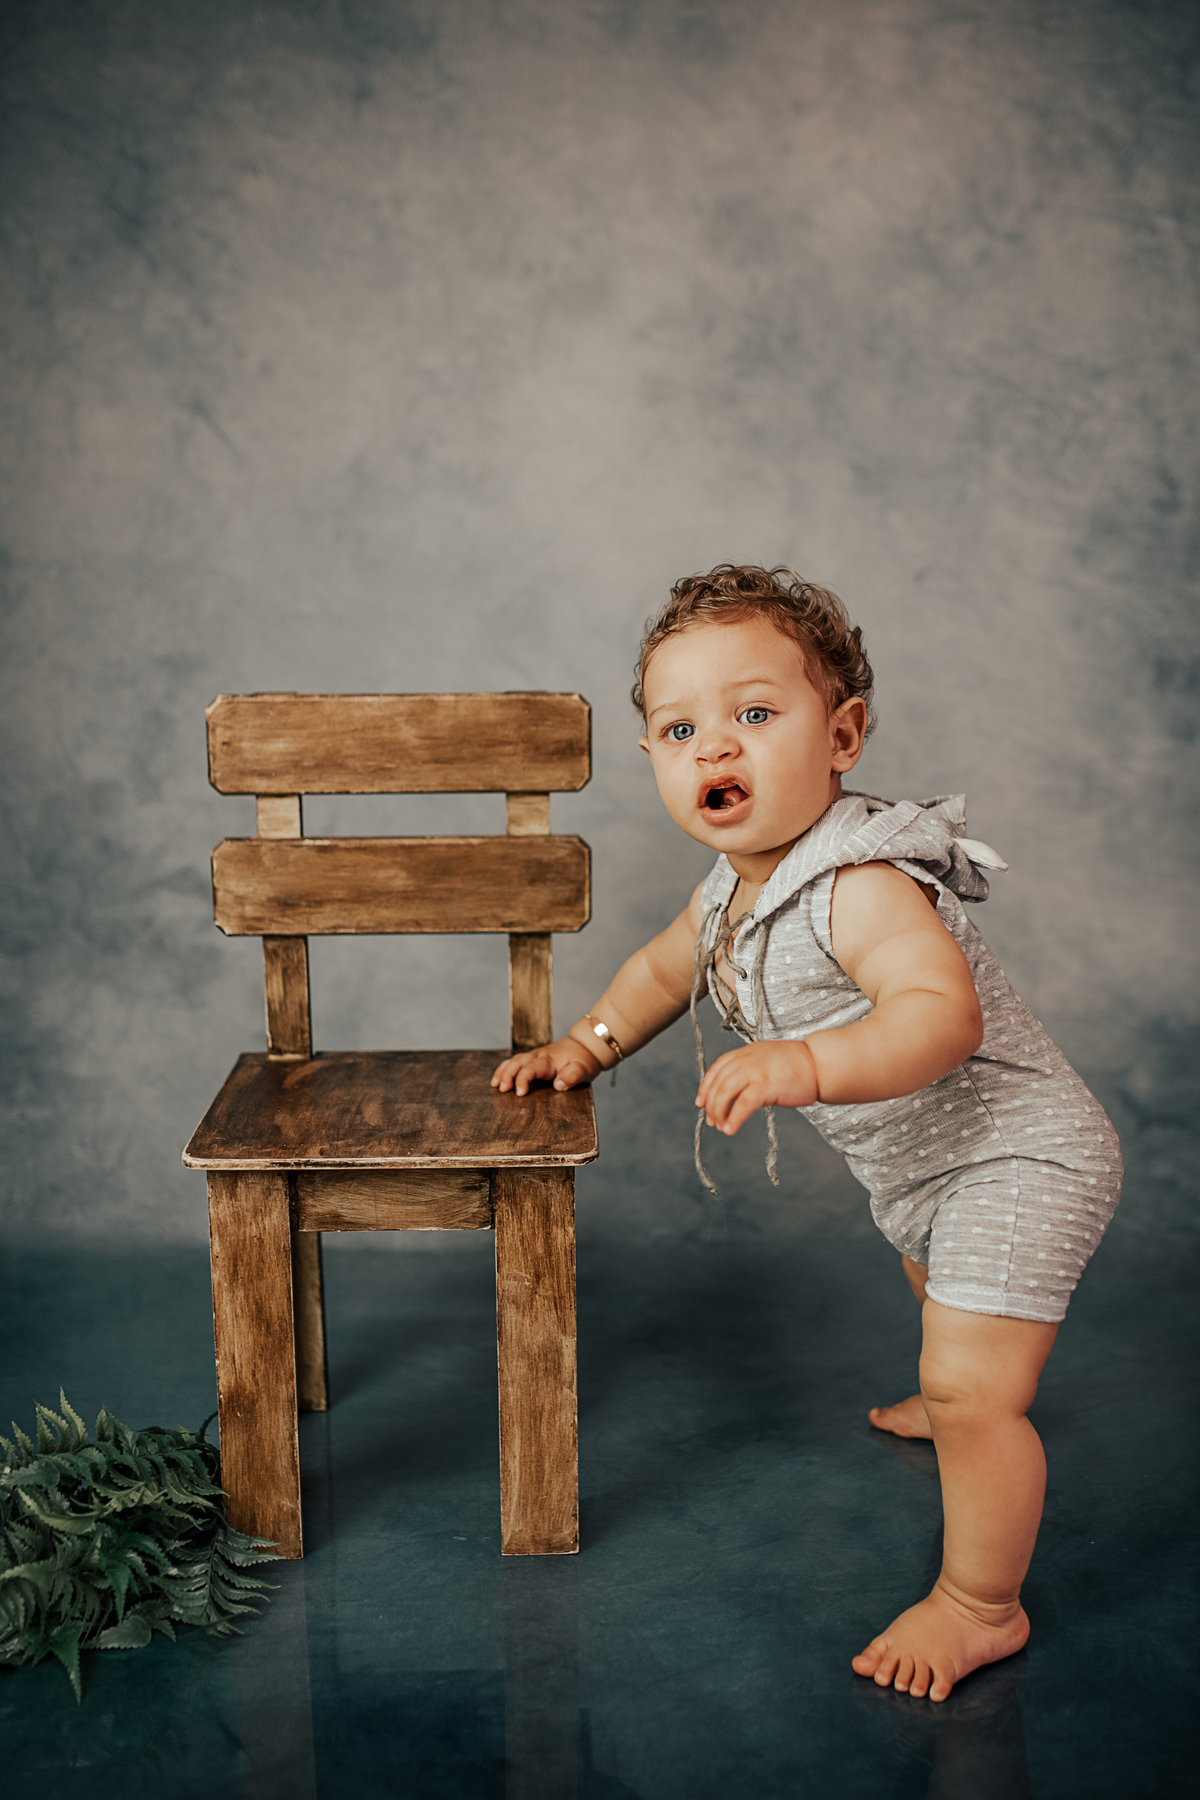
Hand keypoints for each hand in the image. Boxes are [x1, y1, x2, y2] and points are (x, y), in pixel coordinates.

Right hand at [491, 1036, 603, 1095]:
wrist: (586, 1046)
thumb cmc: (584, 1060)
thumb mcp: (583, 1070)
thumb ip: (571, 1077)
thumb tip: (558, 1085)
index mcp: (549, 1061)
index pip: (531, 1069)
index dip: (523, 1080)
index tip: (519, 1093)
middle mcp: (539, 1056)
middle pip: (517, 1063)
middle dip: (507, 1075)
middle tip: (502, 1089)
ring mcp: (534, 1056)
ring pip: (514, 1060)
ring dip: (503, 1071)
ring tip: (495, 1085)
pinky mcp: (533, 1058)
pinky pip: (515, 1061)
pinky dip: (504, 1068)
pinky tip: (498, 1078)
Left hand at [695, 1039, 818, 1134]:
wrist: (819, 1064)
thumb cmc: (799, 1066)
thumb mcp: (768, 1061)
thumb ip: (751, 1071)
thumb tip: (739, 1093)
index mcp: (746, 1052)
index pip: (717, 1068)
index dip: (706, 1086)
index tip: (700, 1101)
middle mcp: (747, 1059)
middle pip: (718, 1082)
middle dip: (711, 1104)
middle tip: (712, 1120)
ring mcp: (755, 1071)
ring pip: (725, 1092)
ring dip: (719, 1112)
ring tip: (720, 1126)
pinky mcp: (765, 1085)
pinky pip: (743, 1104)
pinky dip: (734, 1118)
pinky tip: (730, 1128)